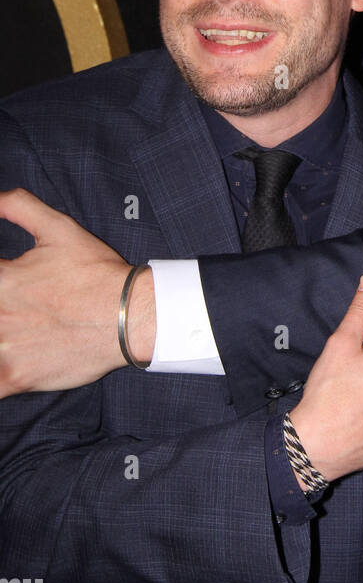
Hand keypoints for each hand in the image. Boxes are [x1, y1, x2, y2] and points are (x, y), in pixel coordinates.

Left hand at [0, 188, 151, 394]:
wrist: (130, 316)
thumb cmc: (97, 273)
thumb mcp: (59, 228)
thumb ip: (18, 206)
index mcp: (1, 278)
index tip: (5, 285)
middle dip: (0, 308)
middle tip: (16, 308)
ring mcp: (4, 349)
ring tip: (11, 331)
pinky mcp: (15, 377)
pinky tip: (5, 364)